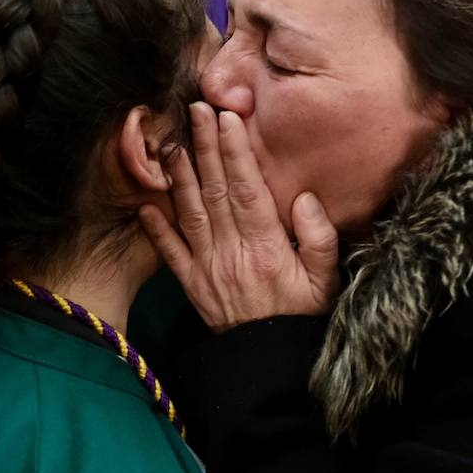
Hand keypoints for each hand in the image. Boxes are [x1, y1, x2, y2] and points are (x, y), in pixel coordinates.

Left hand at [139, 102, 339, 331]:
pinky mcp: (192, 285)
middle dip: (204, 147)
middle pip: (215, 191)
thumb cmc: (303, 315)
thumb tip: (305, 197)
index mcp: (267, 248)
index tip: (227, 119)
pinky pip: (170, 254)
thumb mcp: (326, 280)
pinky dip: (156, 229)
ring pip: (190, 213)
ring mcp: (208, 269)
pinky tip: (146, 203)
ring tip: (170, 140)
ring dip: (179, 175)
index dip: (235, 152)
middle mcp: (233, 253)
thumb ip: (319, 238)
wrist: (271, 362)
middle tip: (195, 110)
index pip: (248, 190)